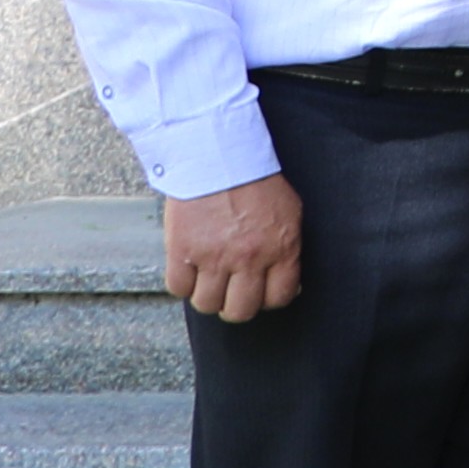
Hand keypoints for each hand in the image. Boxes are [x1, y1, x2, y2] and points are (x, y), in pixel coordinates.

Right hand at [162, 174, 302, 326]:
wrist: (218, 157)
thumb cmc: (256, 182)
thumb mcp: (289, 213)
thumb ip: (287, 249)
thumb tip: (287, 281)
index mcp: (281, 249)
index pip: (278, 298)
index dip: (267, 299)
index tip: (260, 292)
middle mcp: (249, 258)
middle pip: (240, 310)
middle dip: (235, 306)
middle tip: (230, 293)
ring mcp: (213, 257)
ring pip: (207, 304)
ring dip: (207, 297)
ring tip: (208, 282)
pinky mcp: (182, 250)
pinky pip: (178, 287)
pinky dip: (182, 284)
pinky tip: (189, 270)